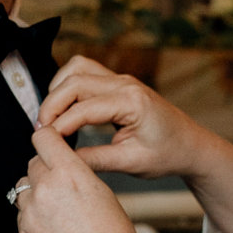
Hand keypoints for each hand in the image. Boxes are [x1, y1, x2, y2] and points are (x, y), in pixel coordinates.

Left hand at [15, 126, 158, 232]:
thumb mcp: (102, 193)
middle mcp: (46, 189)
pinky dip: (34, 216)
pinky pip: (23, 214)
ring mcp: (32, 213)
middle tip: (62, 184)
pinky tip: (55, 228)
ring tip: (58, 209)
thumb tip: (60, 164)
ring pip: (23, 188)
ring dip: (36, 192)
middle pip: (33, 162)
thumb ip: (76, 173)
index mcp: (70, 173)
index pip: (43, 137)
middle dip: (45, 169)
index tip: (52, 145)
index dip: (48, 139)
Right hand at [37, 56, 205, 178]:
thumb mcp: (132, 163)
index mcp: (132, 102)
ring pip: (77, 69)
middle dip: (52, 104)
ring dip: (58, 89)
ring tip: (50, 119)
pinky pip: (85, 73)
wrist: (190, 145)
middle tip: (41, 130)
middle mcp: (126, 84)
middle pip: (74, 80)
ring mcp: (122, 79)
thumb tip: (64, 160)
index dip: (59, 125)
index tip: (45, 142)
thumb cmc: (168, 154)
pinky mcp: (118, 83)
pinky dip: (68, 86)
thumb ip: (96, 160)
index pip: (84, 108)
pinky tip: (64, 110)